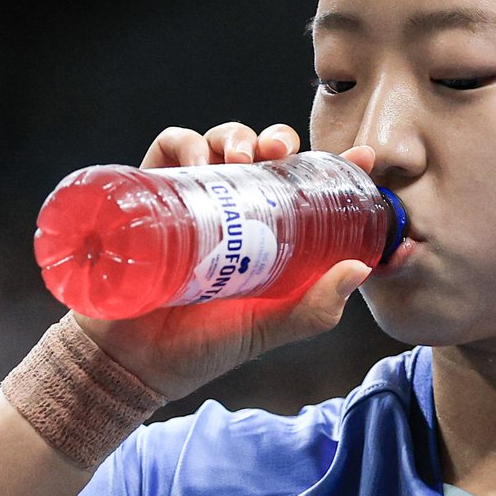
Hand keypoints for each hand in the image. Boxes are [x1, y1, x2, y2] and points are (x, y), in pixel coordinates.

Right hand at [73, 122, 375, 399]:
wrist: (131, 361)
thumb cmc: (202, 347)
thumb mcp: (268, 326)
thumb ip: (316, 307)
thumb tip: (362, 269)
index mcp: (268, 235)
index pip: (305, 188)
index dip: (335, 166)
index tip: (364, 157)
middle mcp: (233, 211)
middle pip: (262, 154)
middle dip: (276, 138)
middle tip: (280, 151)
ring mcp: (192, 201)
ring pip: (219, 143)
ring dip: (234, 134)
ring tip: (240, 156)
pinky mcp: (152, 196)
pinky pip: (168, 149)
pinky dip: (185, 142)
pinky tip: (199, 161)